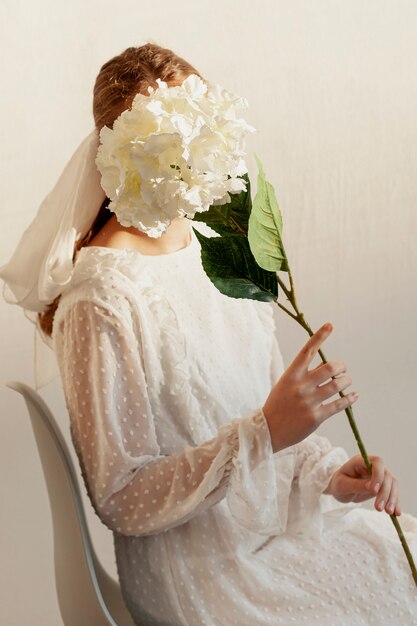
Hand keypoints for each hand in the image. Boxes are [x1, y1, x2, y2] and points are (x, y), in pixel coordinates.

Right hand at [263, 322, 358, 452]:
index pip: (308, 350)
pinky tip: (353, 396)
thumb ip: (304, 375)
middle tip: (343, 369)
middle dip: (341, 366)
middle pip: (330, 367)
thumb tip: (328, 367)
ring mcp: (309, 401)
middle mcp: (301, 386)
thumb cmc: (278, 404)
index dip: (320, 336)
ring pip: (338, 385)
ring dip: (347, 381)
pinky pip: (339, 404)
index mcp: (291, 374)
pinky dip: (349, 399)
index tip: (330, 325)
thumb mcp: (286, 384)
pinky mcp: (316, 417)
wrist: (268, 431)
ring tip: (347, 381)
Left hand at [324, 454, 401, 515]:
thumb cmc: (339, 483)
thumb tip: (372, 488)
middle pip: (387, 475)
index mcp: (361, 461)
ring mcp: (380, 476)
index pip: (377, 462)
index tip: (373, 490)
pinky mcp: (383, 486)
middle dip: (385, 492)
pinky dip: (395, 502)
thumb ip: (356, 485)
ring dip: (392, 498)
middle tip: (379, 508)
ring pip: (392, 484)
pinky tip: (396, 513)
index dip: (378, 475)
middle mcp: (373, 467)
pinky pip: (393, 493)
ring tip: (388, 512)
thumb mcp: (342, 485)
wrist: (341, 488)